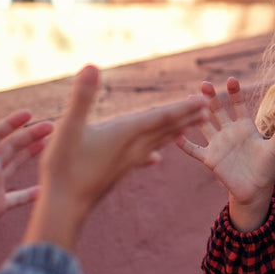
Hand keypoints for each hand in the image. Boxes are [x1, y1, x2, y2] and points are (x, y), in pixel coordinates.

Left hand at [0, 110, 52, 253]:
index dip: (12, 123)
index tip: (28, 114)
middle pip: (12, 147)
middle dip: (30, 135)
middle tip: (51, 126)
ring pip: (17, 166)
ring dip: (32, 155)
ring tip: (49, 145)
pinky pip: (18, 197)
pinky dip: (31, 193)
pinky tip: (44, 189)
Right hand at [22, 65, 208, 252]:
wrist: (63, 208)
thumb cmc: (64, 166)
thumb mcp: (68, 127)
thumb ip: (82, 97)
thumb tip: (90, 65)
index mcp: (125, 134)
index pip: (160, 117)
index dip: (182, 107)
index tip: (204, 99)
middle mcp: (132, 148)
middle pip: (166, 129)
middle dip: (187, 116)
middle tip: (210, 107)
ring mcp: (127, 161)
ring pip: (158, 142)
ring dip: (177, 131)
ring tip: (193, 125)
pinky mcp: (118, 172)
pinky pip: (143, 157)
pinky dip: (153, 151)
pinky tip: (155, 158)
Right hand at [175, 77, 274, 230]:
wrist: (256, 190)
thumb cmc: (267, 168)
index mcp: (245, 127)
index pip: (238, 105)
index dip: (235, 93)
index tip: (232, 80)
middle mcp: (229, 132)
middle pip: (217, 111)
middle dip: (211, 98)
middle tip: (204, 84)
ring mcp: (218, 144)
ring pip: (204, 125)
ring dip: (196, 115)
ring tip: (187, 101)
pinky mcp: (210, 159)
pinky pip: (195, 150)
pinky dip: (185, 144)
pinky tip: (175, 135)